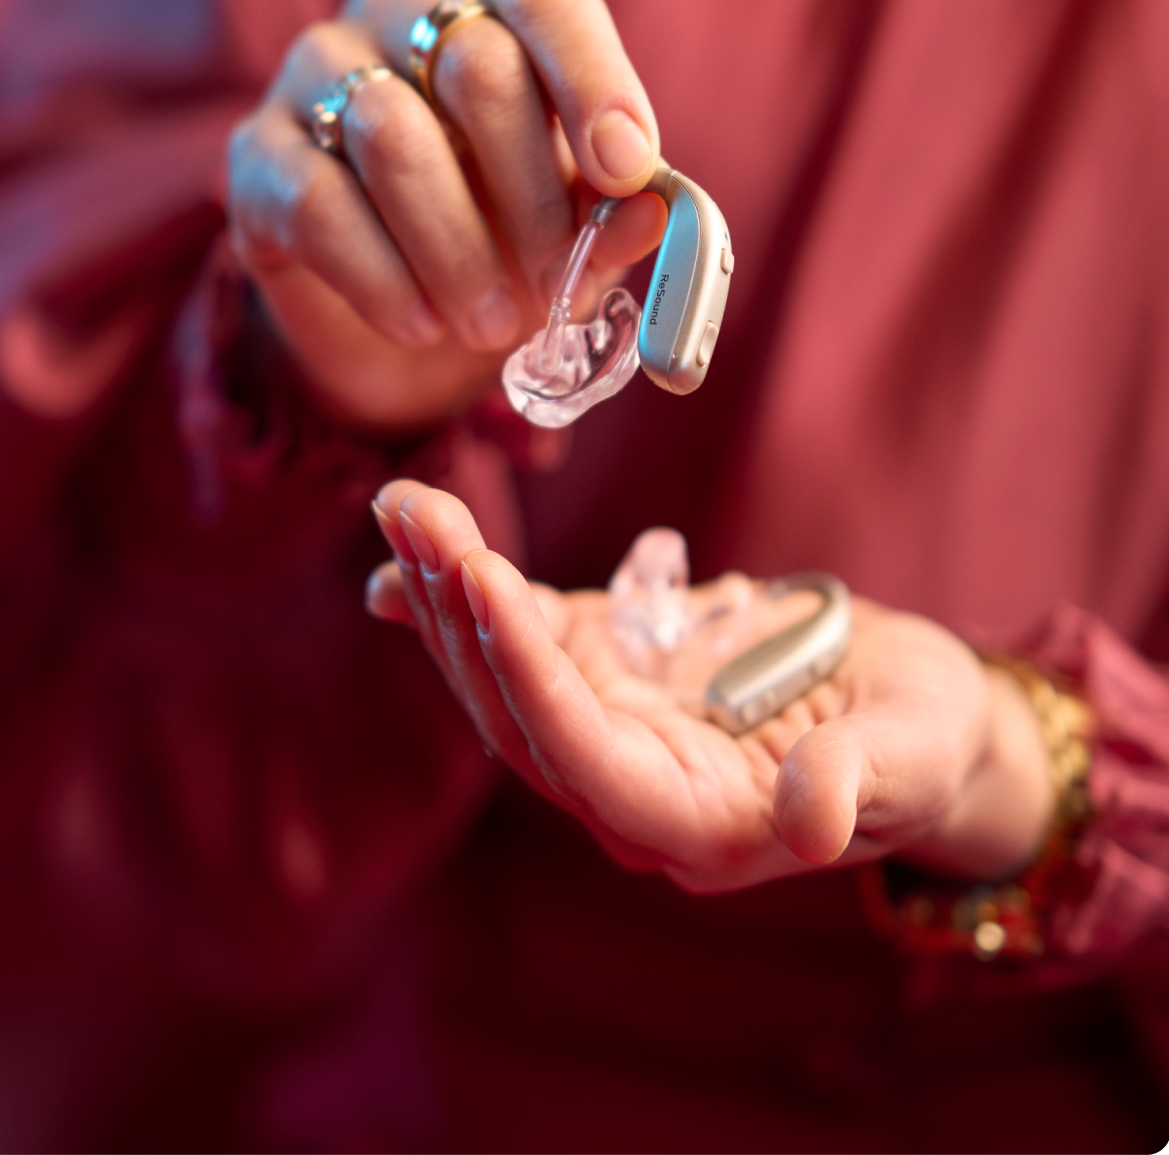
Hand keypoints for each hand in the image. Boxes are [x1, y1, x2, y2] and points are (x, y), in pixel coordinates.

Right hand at [225, 0, 668, 430]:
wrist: (400, 297)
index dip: (592, 80)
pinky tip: (421, 321)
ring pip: (392, 135)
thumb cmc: (508, 216)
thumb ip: (615, 205)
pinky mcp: (257, 149)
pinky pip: (319, 204)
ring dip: (458, 247)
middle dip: (533, 193)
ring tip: (491, 322)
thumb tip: (652, 211)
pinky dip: (385, 278)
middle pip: (475, 67)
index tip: (628, 171)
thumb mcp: (579, 211)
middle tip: (558, 283)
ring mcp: (312, 65)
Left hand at [367, 483, 1059, 890]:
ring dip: (442, 585)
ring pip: (497, 671)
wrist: (912, 711)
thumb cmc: (926, 735)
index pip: (583, 759)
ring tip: (403, 499)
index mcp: (699, 824)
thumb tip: (812, 821)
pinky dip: (449, 596)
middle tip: (418, 510)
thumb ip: (861, 781)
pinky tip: (396, 547)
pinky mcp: (597, 673)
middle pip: (516, 711)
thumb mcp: (917, 749)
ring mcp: (604, 729)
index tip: (483, 581)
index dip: (526, 676)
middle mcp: (629, 789)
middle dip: (460, 610)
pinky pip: (513, 637)